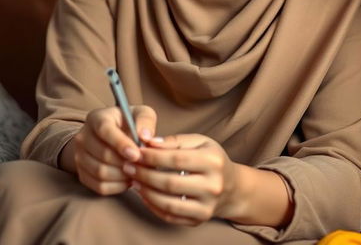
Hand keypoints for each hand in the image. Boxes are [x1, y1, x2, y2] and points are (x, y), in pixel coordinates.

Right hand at [68, 105, 156, 194]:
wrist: (114, 135)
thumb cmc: (131, 122)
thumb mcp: (141, 114)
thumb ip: (145, 121)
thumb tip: (145, 137)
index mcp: (97, 117)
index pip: (104, 130)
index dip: (120, 144)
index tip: (136, 154)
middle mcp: (83, 136)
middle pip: (103, 154)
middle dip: (125, 162)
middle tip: (142, 165)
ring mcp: (79, 156)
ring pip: (100, 172)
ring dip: (122, 175)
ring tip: (138, 171)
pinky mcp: (81, 173)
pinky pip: (99, 186)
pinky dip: (117, 186)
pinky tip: (129, 179)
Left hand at [124, 133, 238, 226]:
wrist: (232, 187)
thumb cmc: (212, 159)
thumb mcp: (200, 142)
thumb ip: (174, 140)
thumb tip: (148, 141)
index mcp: (213, 161)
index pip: (176, 158)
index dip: (152, 156)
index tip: (136, 152)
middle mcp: (213, 185)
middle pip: (169, 182)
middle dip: (144, 174)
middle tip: (129, 167)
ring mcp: (206, 206)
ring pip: (167, 202)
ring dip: (145, 192)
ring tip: (133, 181)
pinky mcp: (199, 220)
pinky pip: (169, 216)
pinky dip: (152, 205)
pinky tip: (144, 194)